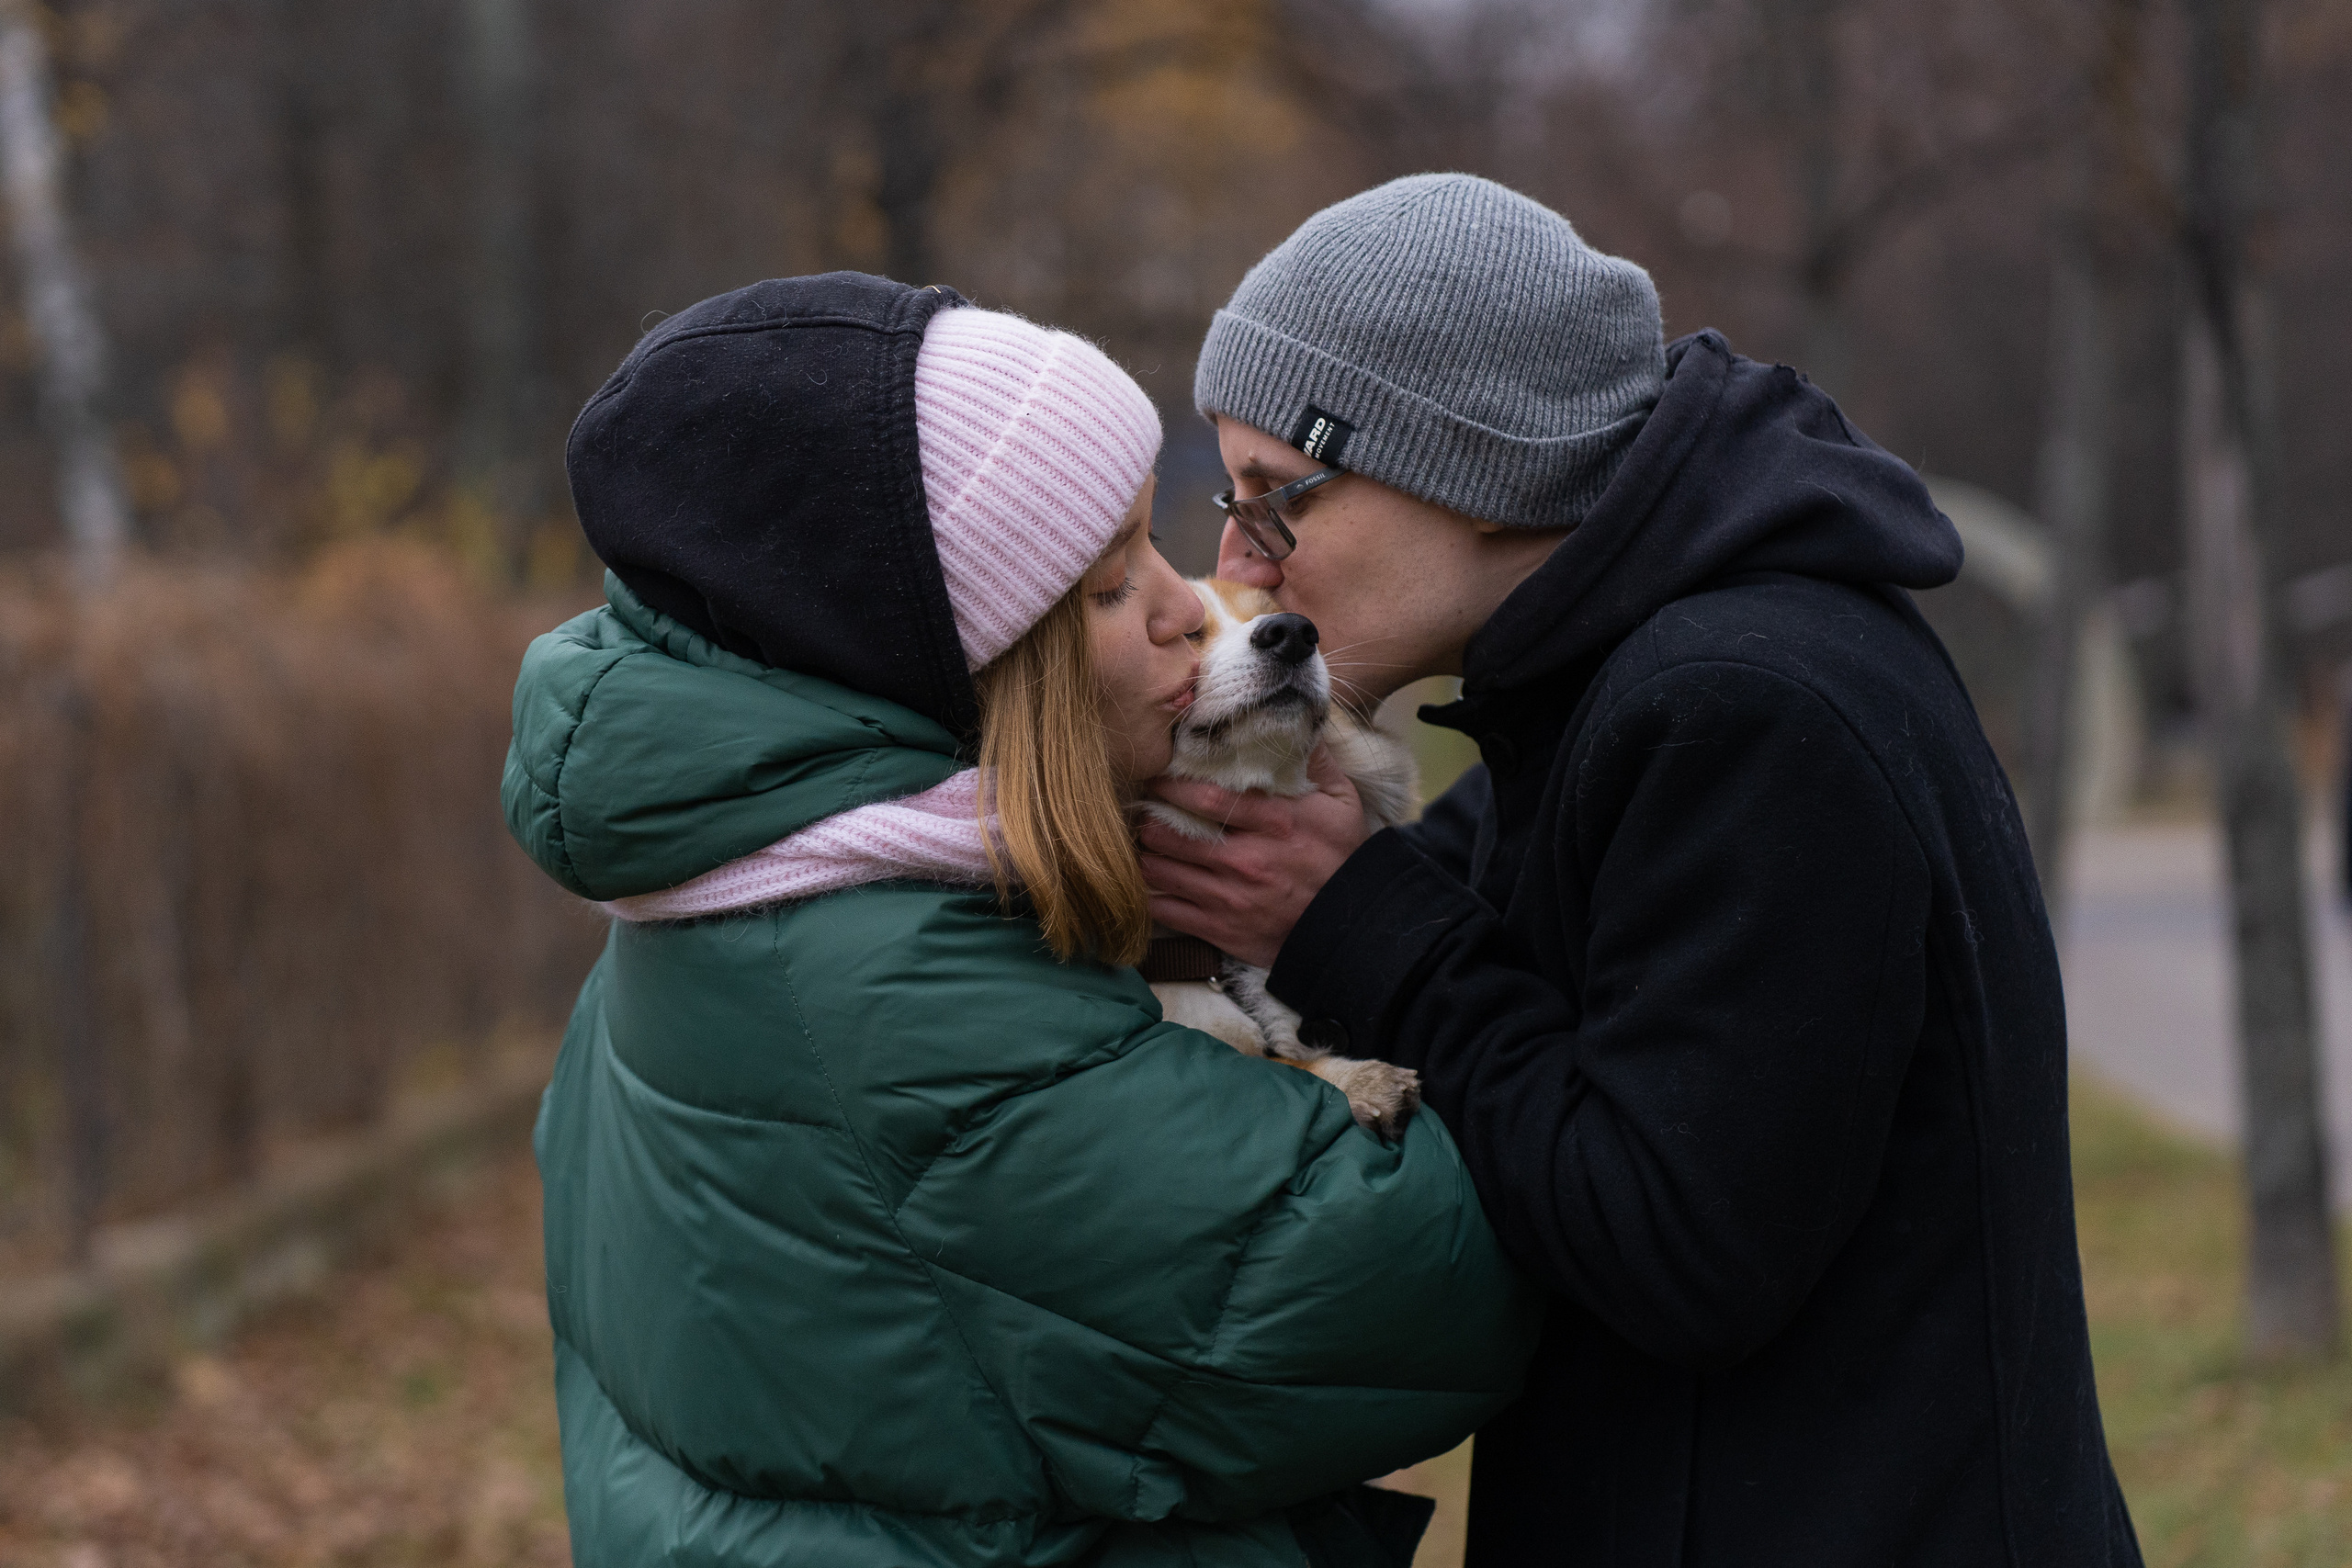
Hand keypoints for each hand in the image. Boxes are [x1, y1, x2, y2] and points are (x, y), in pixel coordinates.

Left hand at [1138, 745, 1374, 968]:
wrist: (1350, 925)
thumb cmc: (1341, 856)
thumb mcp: (1341, 801)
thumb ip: (1315, 760)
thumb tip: (1292, 719)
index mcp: (1274, 823)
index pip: (1207, 798)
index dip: (1172, 785)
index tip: (1157, 776)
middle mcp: (1247, 860)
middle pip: (1174, 835)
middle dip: (1149, 820)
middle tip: (1141, 810)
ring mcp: (1230, 898)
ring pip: (1162, 873)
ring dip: (1146, 856)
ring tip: (1143, 843)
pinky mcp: (1221, 929)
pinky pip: (1168, 912)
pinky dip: (1151, 897)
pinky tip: (1150, 883)